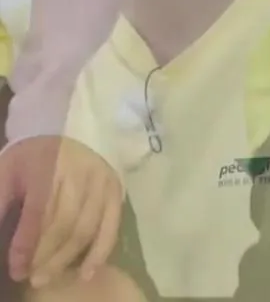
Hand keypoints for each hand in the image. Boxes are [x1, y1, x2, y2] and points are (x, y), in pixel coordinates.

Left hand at [0, 136, 122, 286]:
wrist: (70, 132)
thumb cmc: (33, 157)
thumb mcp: (8, 170)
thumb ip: (1, 200)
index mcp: (50, 166)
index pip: (40, 211)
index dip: (27, 243)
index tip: (16, 269)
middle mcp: (81, 174)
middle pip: (66, 224)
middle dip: (47, 256)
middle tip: (32, 279)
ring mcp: (103, 183)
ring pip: (87, 228)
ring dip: (68, 259)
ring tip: (48, 278)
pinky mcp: (116, 192)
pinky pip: (111, 227)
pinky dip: (100, 252)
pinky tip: (86, 273)